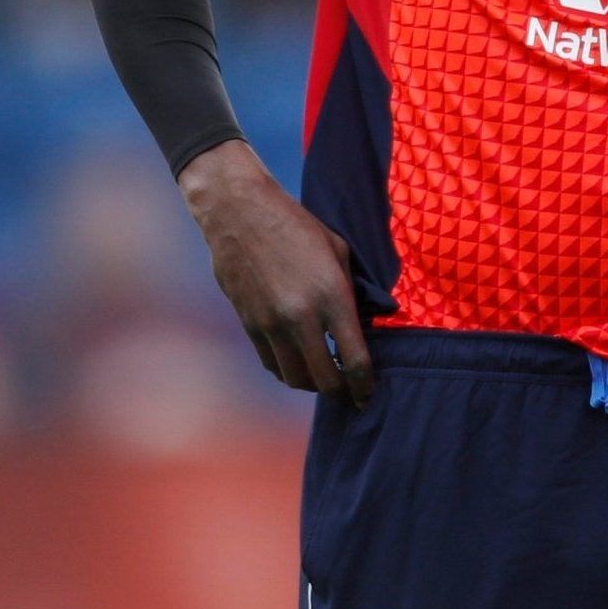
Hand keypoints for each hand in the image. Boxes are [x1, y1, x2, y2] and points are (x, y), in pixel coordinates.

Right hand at [179, 141, 374, 405]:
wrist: (239, 214)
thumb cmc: (296, 226)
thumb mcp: (339, 251)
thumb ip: (353, 290)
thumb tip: (367, 322)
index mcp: (332, 297)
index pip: (354, 359)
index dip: (364, 384)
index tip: (368, 394)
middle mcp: (301, 317)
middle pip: (325, 379)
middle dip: (341, 393)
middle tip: (350, 394)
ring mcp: (271, 324)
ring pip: (295, 377)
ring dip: (313, 385)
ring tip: (325, 380)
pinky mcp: (249, 324)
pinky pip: (271, 364)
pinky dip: (287, 372)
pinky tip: (298, 366)